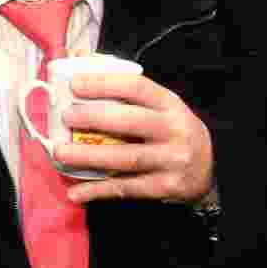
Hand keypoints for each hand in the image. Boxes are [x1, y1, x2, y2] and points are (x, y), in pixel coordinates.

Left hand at [55, 73, 213, 204]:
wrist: (207, 171)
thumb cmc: (170, 132)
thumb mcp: (161, 108)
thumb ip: (129, 95)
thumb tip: (81, 75)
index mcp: (170, 104)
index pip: (137, 88)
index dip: (104, 84)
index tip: (75, 85)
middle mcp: (174, 130)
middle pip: (130, 121)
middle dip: (93, 118)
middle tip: (65, 116)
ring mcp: (172, 160)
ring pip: (126, 158)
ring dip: (88, 156)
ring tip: (60, 152)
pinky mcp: (165, 187)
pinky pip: (126, 188)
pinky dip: (98, 190)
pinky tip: (75, 192)